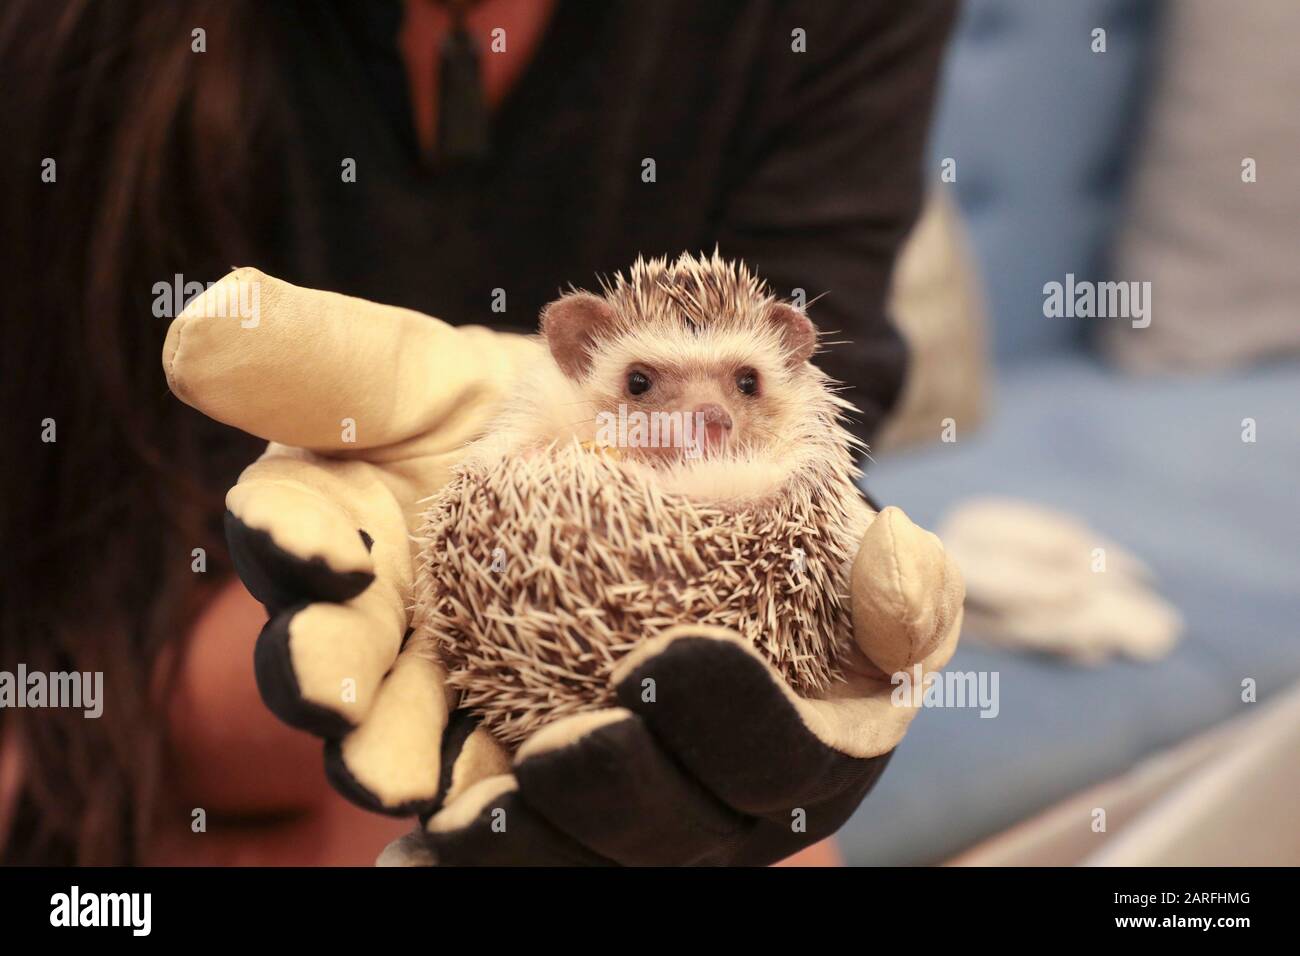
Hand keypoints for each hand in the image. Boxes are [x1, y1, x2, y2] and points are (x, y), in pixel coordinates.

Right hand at [163, 268, 536, 815]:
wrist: (597, 448)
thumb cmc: (480, 399)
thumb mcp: (409, 366)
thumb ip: (313, 352)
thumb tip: (196, 330)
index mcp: (323, 512)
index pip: (285, 524)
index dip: (292, 539)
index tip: (327, 553)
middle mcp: (365, 600)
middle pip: (328, 644)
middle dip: (322, 673)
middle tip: (331, 699)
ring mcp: (438, 660)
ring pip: (402, 716)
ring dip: (394, 751)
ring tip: (402, 782)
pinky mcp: (510, 700)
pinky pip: (493, 745)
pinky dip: (493, 769)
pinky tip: (511, 781)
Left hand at [384, 507, 963, 865]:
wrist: (707, 584)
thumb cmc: (789, 572)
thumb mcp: (853, 563)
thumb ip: (893, 577)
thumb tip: (904, 559)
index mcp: (807, 757)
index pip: (780, 754)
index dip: (734, 720)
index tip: (669, 657)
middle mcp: (722, 813)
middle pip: (673, 832)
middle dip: (613, 798)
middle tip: (553, 752)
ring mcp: (639, 826)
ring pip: (587, 860)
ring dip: (523, 850)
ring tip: (461, 822)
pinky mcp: (564, 817)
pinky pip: (521, 852)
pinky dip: (467, 856)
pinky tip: (411, 859)